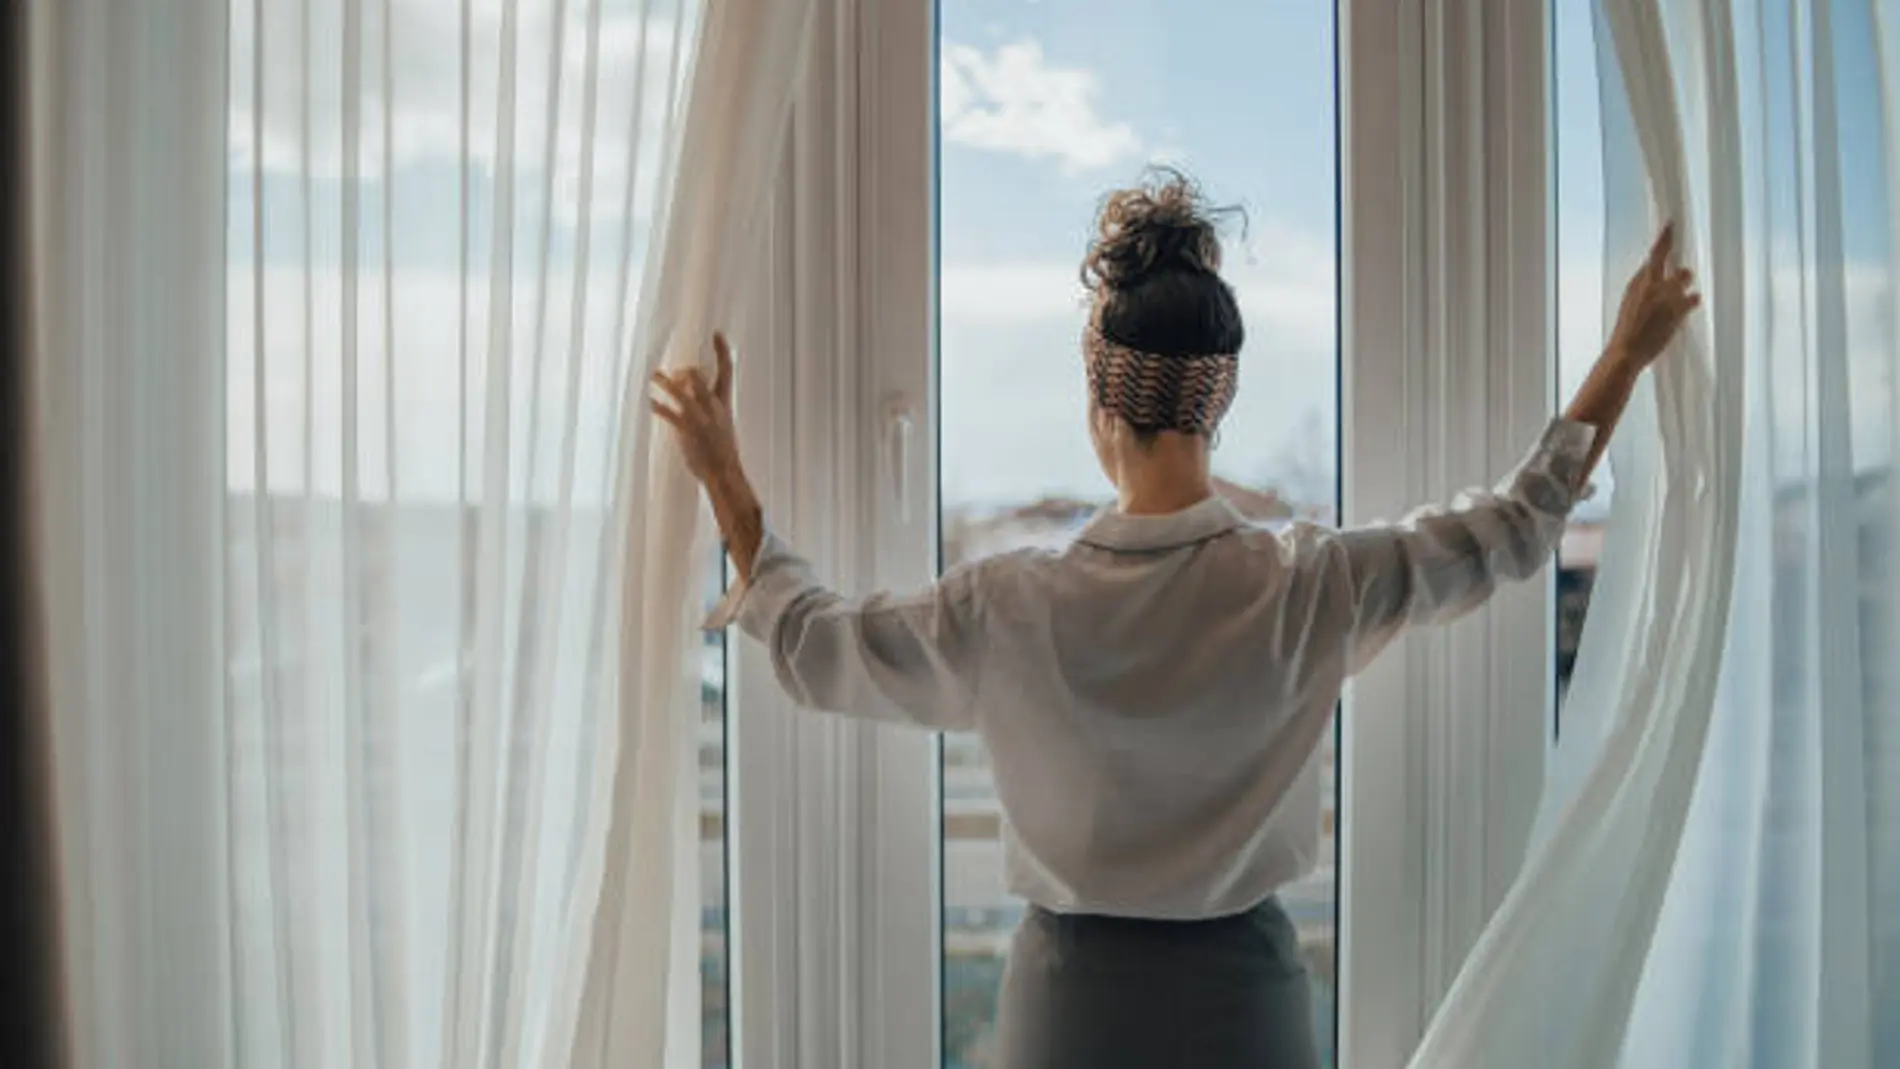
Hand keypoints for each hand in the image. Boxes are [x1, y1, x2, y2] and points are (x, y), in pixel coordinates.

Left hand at [650, 332, 740, 483]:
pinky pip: (670, 414)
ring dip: (665, 383)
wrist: (724, 473)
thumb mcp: (721, 424)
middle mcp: (713, 407)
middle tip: (676, 374)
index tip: (716, 334)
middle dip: (685, 372)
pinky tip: (650, 403)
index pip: (727, 371)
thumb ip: (708, 407)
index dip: (722, 351)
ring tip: (654, 376)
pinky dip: (658, 407)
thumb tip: (690, 394)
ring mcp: (700, 418)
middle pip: (699, 377)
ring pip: (682, 392)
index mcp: (724, 404)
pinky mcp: (687, 430)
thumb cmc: (721, 451)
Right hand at [1607, 224, 1701, 371]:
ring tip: (1681, 298)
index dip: (1666, 237)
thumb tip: (1654, 278)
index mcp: (1638, 282)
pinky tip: (1689, 306)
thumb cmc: (1626, 332)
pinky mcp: (1679, 309)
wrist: (1626, 351)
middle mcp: (1653, 284)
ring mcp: (1667, 295)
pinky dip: (1692, 301)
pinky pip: (1694, 297)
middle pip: (1675, 263)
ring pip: (1686, 276)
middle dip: (1680, 272)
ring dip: (1685, 285)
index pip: (1656, 253)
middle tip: (1680, 279)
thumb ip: (1643, 288)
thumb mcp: (1630, 304)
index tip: (1672, 224)